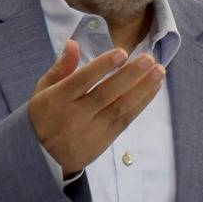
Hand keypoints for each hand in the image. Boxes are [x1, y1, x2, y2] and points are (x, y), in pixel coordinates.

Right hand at [28, 40, 164, 176]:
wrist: (45, 158)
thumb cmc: (44, 117)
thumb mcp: (42, 91)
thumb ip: (60, 68)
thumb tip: (73, 43)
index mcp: (58, 99)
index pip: (82, 81)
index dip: (102, 67)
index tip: (121, 53)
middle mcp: (76, 115)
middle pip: (105, 94)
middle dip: (129, 76)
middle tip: (149, 59)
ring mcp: (92, 129)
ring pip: (120, 108)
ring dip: (142, 89)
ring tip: (159, 71)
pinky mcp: (105, 139)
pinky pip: (126, 120)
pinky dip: (142, 103)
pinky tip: (154, 88)